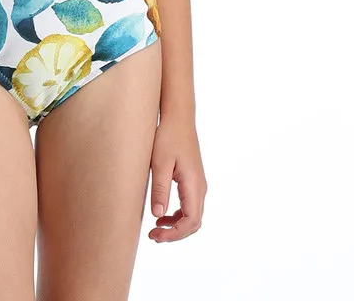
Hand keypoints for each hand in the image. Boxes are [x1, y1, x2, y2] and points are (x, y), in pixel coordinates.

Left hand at [148, 114, 206, 242]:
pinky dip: (178, 215)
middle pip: (194, 222)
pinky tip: (162, 215)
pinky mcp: (193, 180)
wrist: (178, 118)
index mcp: (193, 184)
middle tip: (153, 237)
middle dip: (175, 234)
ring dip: (176, 226)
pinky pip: (189, 205)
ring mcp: (198, 184)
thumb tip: (158, 216)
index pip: (191, 220)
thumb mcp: (159, 162)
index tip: (157, 236)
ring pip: (192, 215)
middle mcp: (200, 187)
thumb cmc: (168, 137)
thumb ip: (160, 189)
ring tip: (156, 230)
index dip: (175, 234)